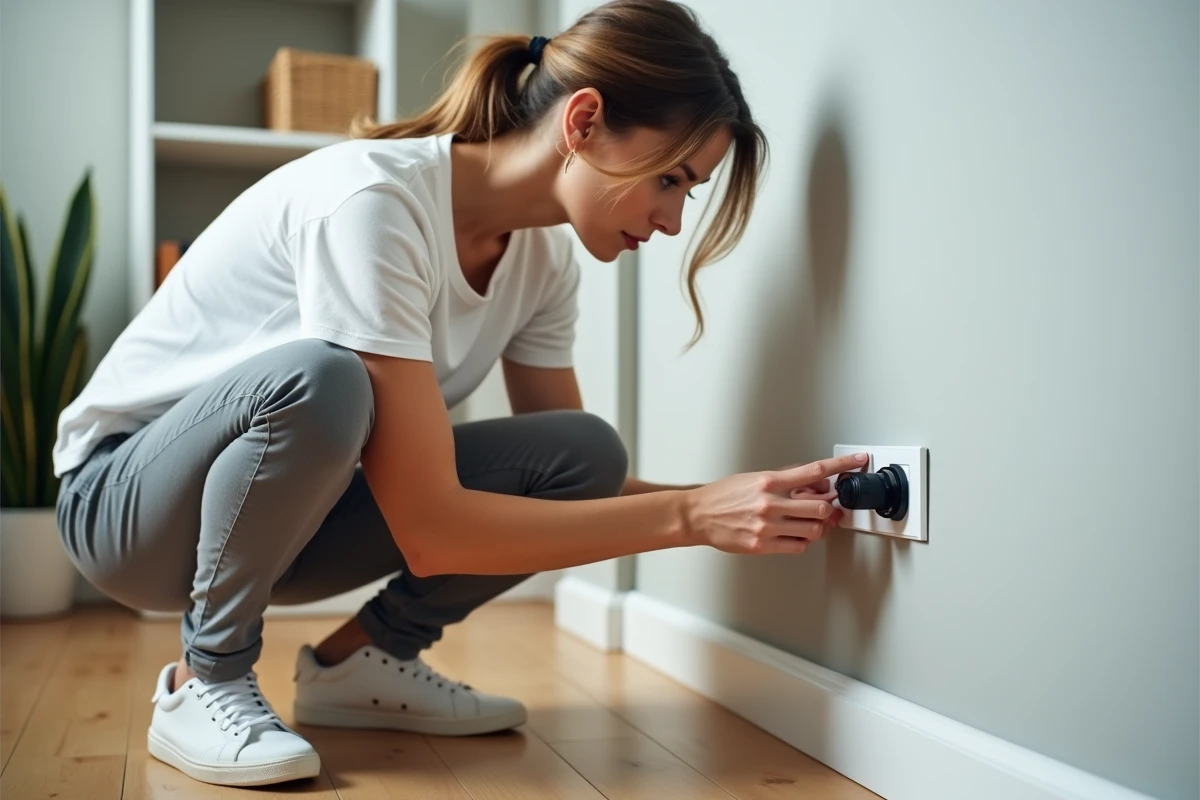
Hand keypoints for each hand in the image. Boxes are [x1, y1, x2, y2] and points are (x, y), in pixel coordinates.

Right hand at [681, 453, 868, 555]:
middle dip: (829, 508)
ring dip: (818, 526)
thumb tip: (810, 480)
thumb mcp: (753, 478)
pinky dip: (802, 541)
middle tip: (830, 506)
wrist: (698, 515)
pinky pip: (797, 546)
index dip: (841, 467)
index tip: (857, 462)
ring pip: (813, 530)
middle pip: (820, 507)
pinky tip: (795, 534)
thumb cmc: (723, 496)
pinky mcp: (762, 545)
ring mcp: (766, 527)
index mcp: (769, 481)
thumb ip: (782, 479)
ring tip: (811, 522)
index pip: (813, 471)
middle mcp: (769, 503)